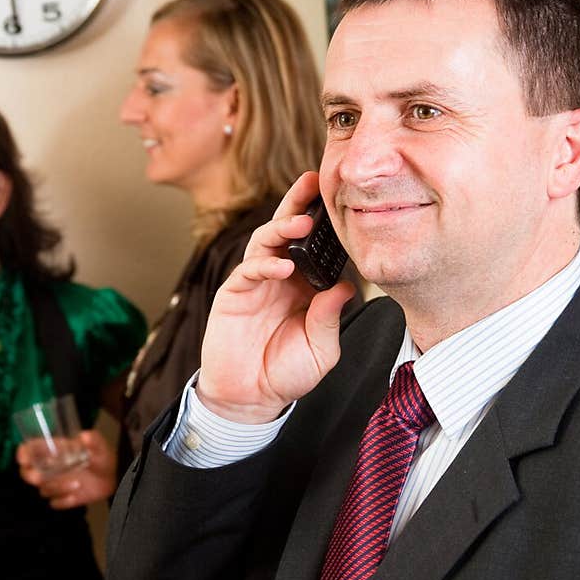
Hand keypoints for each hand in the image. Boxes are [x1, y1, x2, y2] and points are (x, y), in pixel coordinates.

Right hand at [16, 429, 116, 508]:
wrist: (112, 477)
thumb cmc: (101, 456)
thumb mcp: (99, 445)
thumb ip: (93, 440)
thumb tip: (85, 437)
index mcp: (53, 450)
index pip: (29, 450)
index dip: (23, 453)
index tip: (23, 459)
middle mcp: (50, 467)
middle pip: (27, 472)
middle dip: (30, 476)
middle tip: (39, 478)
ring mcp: (55, 483)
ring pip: (43, 489)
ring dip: (56, 488)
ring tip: (77, 483)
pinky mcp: (62, 497)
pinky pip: (54, 503)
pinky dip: (63, 501)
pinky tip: (75, 496)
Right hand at [196, 171, 355, 422]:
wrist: (251, 398)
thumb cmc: (287, 374)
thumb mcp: (321, 350)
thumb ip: (330, 318)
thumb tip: (345, 287)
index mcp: (306, 285)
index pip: (317, 246)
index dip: (326, 223)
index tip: (342, 199)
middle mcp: (282, 277)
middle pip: (289, 231)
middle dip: (299, 203)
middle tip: (313, 181)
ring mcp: (257, 283)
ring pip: (266, 242)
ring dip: (282, 227)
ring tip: (301, 222)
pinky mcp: (234, 294)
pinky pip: (249, 270)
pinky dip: (265, 264)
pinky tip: (281, 267)